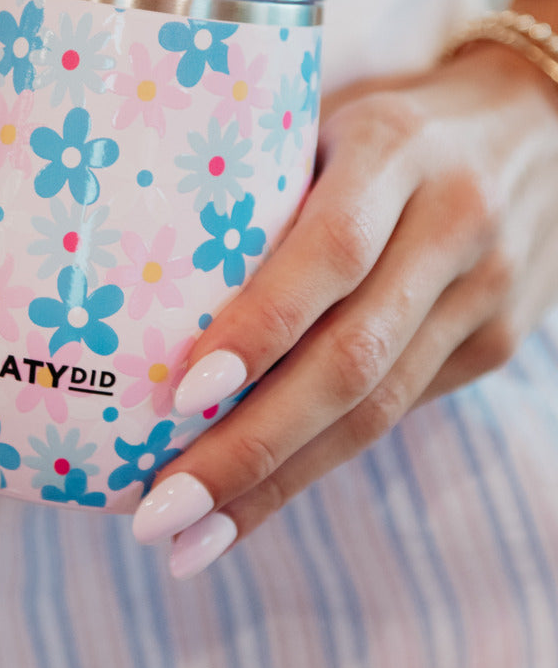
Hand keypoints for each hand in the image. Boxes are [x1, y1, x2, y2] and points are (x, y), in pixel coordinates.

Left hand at [131, 42, 557, 576]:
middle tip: (160, 512)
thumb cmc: (398, 125)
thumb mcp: (334, 125)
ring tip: (191, 542)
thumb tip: (148, 293)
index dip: (259, 326)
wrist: (541, 126)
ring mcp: (486, 295)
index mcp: (397, 153)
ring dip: (278, 484)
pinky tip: (253, 501)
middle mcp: (452, 227)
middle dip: (250, 447)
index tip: (181, 395)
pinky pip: (398, 413)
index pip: (332, 252)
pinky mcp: (496, 344)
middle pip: (353, 358)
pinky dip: (319, 461)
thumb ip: (269, 195)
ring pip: (378, 409)